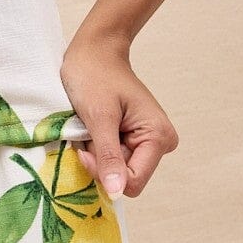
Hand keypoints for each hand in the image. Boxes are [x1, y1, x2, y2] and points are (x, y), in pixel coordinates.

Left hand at [59, 32, 178, 199]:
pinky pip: (113, 157)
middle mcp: (159, 142)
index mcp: (158, 137)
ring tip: (89, 126)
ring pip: (116, 168)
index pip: (132, 182)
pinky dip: (97, 146)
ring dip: (96, 152)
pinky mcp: (132, 137)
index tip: (83, 150)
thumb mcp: (99, 116)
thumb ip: (108, 156)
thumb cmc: (94, 74)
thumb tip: (117, 193)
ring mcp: (146, 140)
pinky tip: (91, 128)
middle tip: (86, 132)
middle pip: (125, 177)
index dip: (104, 172)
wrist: (93, 49)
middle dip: (100, 160)